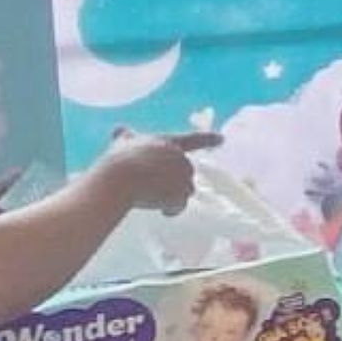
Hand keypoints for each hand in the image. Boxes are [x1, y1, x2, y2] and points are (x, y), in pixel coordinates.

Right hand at [93, 131, 218, 215]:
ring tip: (151, 197)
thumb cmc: (118, 161)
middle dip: (171, 184)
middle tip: (150, 187)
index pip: (193, 139)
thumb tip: (119, 130)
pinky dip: (171, 210)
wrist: (120, 179)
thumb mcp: (122, 144)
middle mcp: (180, 158)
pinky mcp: (182, 192)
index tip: (222, 139)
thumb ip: (125, 137)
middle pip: (185, 175)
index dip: (208, 139)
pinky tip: (160, 209)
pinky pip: (180, 206)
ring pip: (184, 192)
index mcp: (169, 143)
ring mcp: (183, 175)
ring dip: (171, 198)